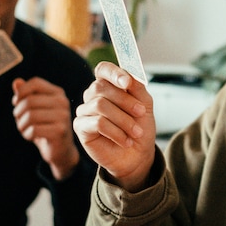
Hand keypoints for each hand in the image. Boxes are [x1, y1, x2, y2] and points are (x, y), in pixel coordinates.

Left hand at [12, 77, 79, 180]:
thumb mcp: (34, 109)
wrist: (61, 151)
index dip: (21, 92)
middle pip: (29, 100)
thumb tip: (16, 81)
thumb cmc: (45, 127)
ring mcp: (63, 116)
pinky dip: (27, 134)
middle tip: (20, 121)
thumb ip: (26, 94)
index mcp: (57, 93)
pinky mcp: (60, 131)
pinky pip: (34, 129)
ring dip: (21, 125)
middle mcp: (63, 102)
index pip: (35, 83)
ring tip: (24, 130)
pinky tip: (30, 137)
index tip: (17, 103)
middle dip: (18, 112)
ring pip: (30, 115)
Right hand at [72, 61, 156, 190]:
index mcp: (108, 85)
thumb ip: (137, 88)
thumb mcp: (145, 105)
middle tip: (141, 113)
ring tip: (136, 132)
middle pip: (101, 87)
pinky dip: (116, 132)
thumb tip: (128, 76)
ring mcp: (85, 110)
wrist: (136, 155)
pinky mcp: (80, 127)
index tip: (127, 83)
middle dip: (125, 100)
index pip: (103, 69)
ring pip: (100, 105)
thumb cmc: (139, 129)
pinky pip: (97, 123)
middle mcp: (93, 95)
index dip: (114, 73)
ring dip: (123, 120)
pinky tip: (125, 141)